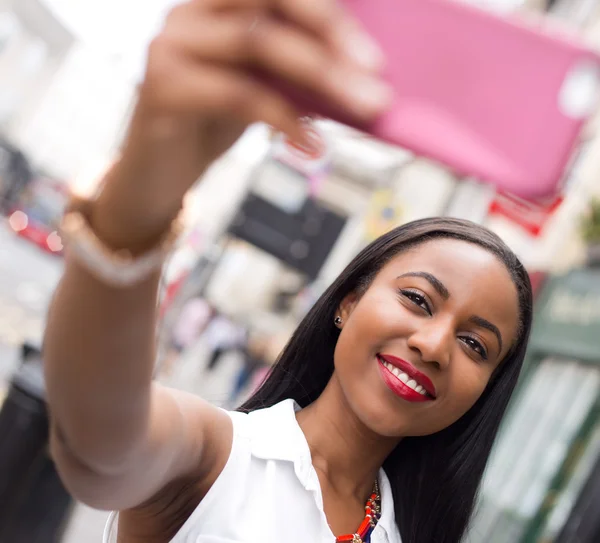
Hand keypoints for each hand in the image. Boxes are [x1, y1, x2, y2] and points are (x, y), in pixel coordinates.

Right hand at [94, 0, 390, 248]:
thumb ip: (295, 73)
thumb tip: (365, 76)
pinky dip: (284, 119)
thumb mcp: (260, 88)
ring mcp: (171, 44)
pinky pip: (238, 94)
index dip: (326, 7)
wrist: (156, 173)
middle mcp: (190, 10)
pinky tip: (312, 146)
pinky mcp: (161, 86)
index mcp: (217, 3)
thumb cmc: (213, 123)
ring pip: (257, 41)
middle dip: (331, 31)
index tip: (372, 41)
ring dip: (321, 75)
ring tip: (364, 107)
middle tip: (377, 70)